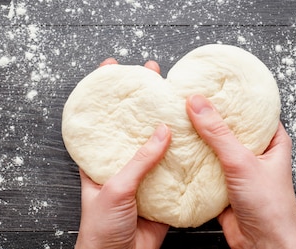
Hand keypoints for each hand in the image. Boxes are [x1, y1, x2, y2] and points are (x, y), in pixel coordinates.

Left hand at [75, 59, 170, 248]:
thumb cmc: (100, 229)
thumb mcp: (116, 188)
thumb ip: (139, 160)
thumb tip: (161, 132)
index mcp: (99, 162)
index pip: (100, 120)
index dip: (103, 94)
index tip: (112, 66)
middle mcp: (121, 166)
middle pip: (132, 127)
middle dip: (141, 101)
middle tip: (153, 74)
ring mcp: (142, 179)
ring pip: (156, 148)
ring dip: (167, 126)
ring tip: (177, 99)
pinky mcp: (161, 196)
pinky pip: (175, 173)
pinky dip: (185, 159)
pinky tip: (196, 143)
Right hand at [186, 94, 295, 248]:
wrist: (263, 247)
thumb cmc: (271, 208)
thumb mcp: (242, 162)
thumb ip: (218, 132)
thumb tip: (198, 103)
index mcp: (272, 141)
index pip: (253, 110)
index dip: (234, 96)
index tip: (212, 83)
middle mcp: (256, 153)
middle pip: (230, 128)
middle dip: (210, 117)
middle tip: (188, 99)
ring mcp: (239, 170)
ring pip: (215, 148)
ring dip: (199, 140)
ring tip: (179, 121)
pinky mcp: (223, 186)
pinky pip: (205, 169)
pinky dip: (192, 162)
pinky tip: (178, 152)